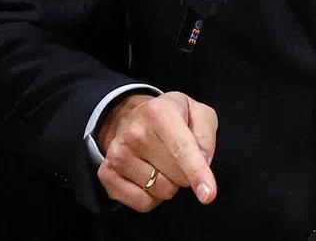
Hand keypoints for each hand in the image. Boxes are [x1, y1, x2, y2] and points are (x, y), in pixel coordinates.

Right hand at [95, 92, 217, 210]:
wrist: (134, 117)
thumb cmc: (172, 116)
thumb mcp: (197, 112)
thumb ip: (206, 134)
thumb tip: (203, 162)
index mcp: (159, 112)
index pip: (182, 149)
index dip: (197, 172)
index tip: (208, 194)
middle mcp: (135, 132)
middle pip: (176, 175)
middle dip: (186, 172)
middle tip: (178, 155)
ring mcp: (118, 154)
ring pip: (161, 191)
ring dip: (169, 183)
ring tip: (162, 162)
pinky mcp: (107, 174)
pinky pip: (143, 203)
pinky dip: (153, 196)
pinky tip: (149, 175)